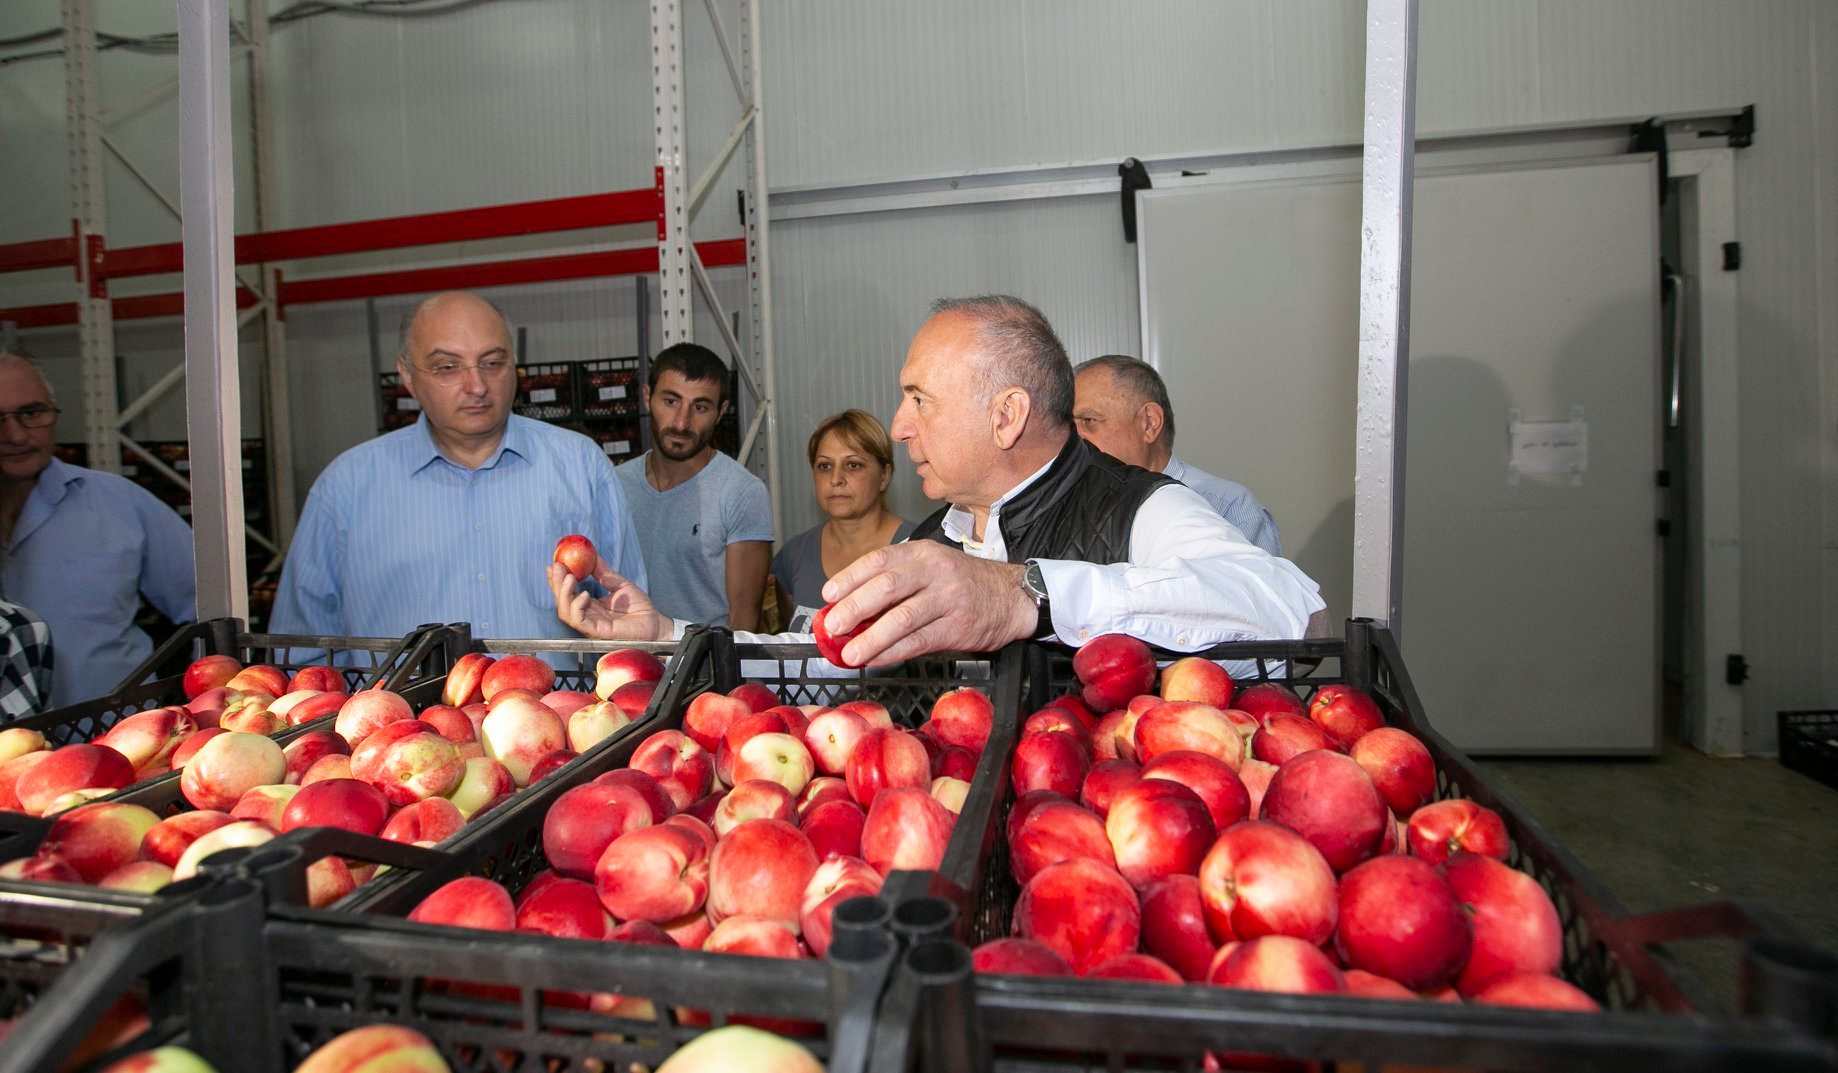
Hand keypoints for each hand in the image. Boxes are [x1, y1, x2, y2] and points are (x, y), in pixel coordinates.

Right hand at [547, 557, 673, 641]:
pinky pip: (579, 621)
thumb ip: (604, 573)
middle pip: (562, 601)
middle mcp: (587, 615)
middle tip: (555, 567)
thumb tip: (592, 555)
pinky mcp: (597, 631)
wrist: (654, 622)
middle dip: (556, 584)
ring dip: (563, 594)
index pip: (568, 593)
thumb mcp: (619, 584)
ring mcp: (590, 624)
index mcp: (590, 605)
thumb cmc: (639, 607)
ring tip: (569, 577)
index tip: (555, 563)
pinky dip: (577, 607)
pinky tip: (584, 594)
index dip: (558, 579)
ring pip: (566, 612)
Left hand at [820, 542, 1037, 665]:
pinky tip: (876, 659)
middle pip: (887, 586)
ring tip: (849, 653)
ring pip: (902, 617)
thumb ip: (897, 582)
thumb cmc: (964, 583)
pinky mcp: (958, 627)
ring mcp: (948, 599)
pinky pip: (919, 641)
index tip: (828, 595)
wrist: (1013, 597)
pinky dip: (894, 652)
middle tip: (832, 626)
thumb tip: (852, 607)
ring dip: (871, 638)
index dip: (850, 577)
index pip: (879, 560)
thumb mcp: (932, 567)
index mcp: (922, 552)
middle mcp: (935, 571)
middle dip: (854, 607)